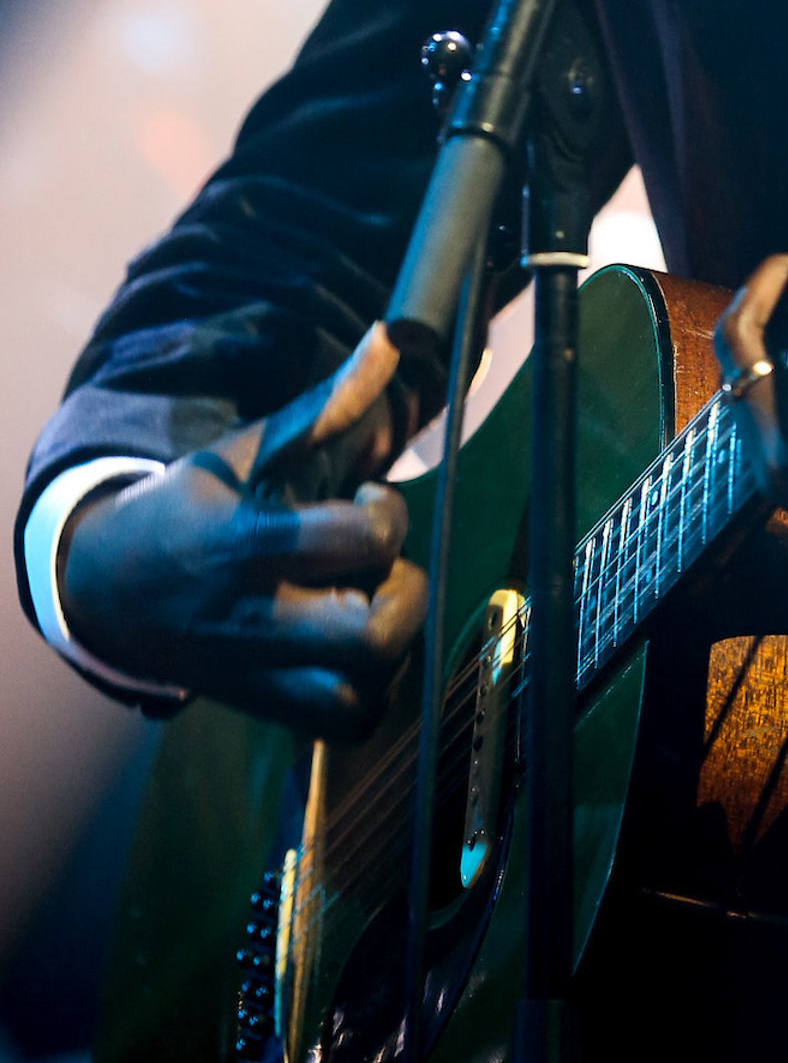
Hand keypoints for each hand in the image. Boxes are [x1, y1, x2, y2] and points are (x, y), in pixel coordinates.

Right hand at [60, 324, 427, 735]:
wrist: (109, 589)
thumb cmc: (189, 507)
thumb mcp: (244, 450)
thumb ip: (325, 405)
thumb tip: (391, 340)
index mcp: (248, 546)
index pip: (352, 544)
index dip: (382, 516)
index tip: (366, 500)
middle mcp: (255, 620)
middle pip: (371, 633)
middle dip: (402, 591)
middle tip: (380, 566)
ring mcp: (259, 675)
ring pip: (364, 690)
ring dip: (390, 643)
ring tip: (368, 601)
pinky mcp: (264, 709)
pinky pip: (345, 722)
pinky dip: (370, 689)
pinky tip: (357, 644)